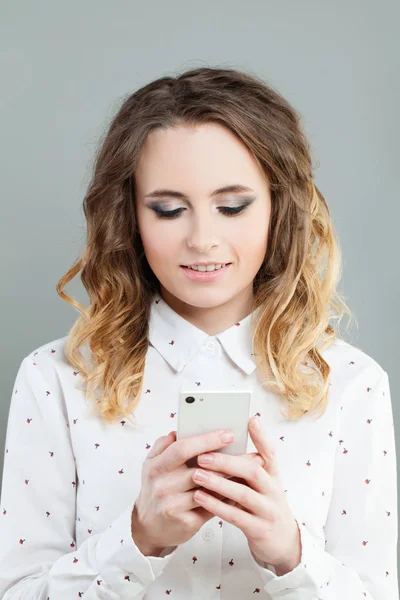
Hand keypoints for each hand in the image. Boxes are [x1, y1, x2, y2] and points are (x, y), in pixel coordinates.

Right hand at [131, 428, 262, 556]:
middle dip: (227, 460)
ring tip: (251, 471)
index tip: (227, 434)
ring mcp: (173, 505)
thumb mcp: (152, 465)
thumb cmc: (156, 489)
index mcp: (156, 466)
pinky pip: (212, 507)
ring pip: (209, 489)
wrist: (149, 527)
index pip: (182, 448)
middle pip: (200, 469)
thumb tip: (179, 431)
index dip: (206, 441)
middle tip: (250, 454)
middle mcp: (163, 485)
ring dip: (231, 479)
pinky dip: (227, 498)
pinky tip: (240, 490)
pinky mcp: (186, 522)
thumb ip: (164, 446)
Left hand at [191, 416, 301, 574]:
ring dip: (218, 483)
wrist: (282, 542)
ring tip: (196, 475)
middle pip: (254, 470)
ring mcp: (268, 510)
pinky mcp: (259, 529)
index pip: (270, 452)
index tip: (251, 420)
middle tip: (203, 456)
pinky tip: (201, 498)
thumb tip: (220, 444)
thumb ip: (246, 467)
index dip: (262, 437)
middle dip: (227, 462)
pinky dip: (217, 505)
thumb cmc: (263, 505)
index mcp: (273, 475)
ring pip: (243, 493)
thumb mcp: (261, 484)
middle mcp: (273, 490)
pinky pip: (236, 516)